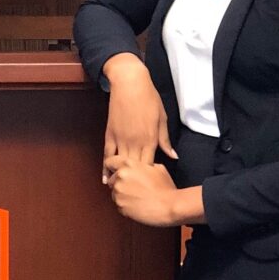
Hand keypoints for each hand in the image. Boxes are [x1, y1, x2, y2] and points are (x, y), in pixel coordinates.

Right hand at [101, 53, 175, 183]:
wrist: (130, 84)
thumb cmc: (149, 99)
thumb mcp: (162, 119)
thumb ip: (165, 140)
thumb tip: (173, 157)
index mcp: (150, 140)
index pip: (150, 166)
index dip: (149, 179)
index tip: (151, 188)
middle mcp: (135, 142)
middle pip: (134, 168)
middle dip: (134, 182)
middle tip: (134, 195)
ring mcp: (121, 139)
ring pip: (119, 164)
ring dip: (119, 178)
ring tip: (119, 191)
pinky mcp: (110, 133)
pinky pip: (106, 154)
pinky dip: (105, 167)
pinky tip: (104, 177)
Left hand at [104, 156, 179, 226]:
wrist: (170, 205)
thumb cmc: (165, 187)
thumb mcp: (157, 168)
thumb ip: (142, 165)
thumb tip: (139, 167)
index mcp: (128, 164)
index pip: (109, 162)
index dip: (112, 168)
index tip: (116, 172)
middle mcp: (120, 176)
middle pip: (111, 180)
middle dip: (119, 183)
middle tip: (133, 189)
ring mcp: (118, 192)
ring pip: (114, 194)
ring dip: (122, 196)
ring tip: (138, 198)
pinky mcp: (120, 206)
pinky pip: (119, 205)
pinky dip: (126, 206)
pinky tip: (138, 205)